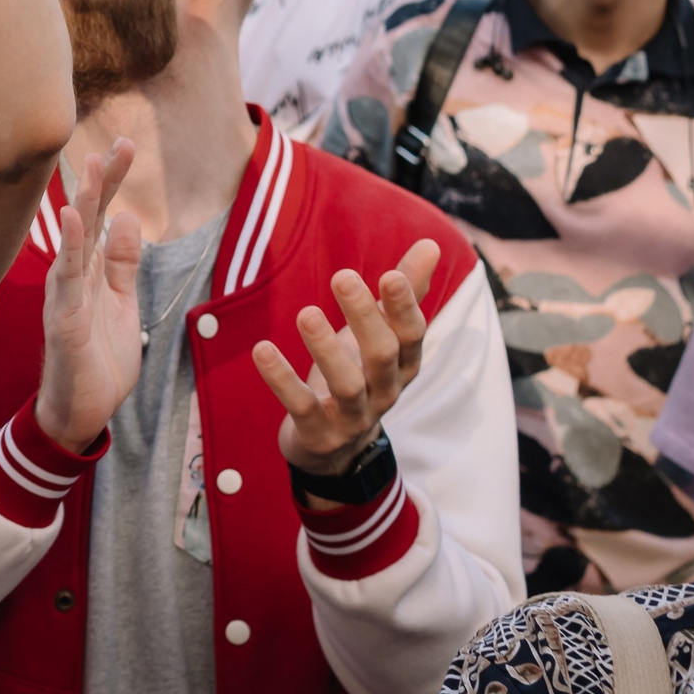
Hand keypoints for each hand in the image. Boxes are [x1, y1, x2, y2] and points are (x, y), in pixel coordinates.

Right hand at [33, 142, 143, 451]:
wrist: (82, 410)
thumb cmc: (100, 359)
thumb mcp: (122, 302)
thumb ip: (124, 263)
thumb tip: (130, 218)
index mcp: (90, 270)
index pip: (103, 216)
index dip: (113, 182)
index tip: (126, 145)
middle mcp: (74, 275)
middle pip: (88, 219)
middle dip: (102, 181)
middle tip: (117, 144)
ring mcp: (65, 295)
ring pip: (74, 241)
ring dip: (82, 203)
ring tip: (90, 168)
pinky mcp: (63, 319)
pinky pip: (67, 278)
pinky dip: (70, 247)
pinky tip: (69, 218)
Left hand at [252, 242, 438, 479]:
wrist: (336, 449)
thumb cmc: (360, 374)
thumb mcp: (382, 334)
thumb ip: (404, 292)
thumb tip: (430, 245)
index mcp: (403, 364)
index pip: (412, 334)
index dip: (404, 306)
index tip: (390, 274)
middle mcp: (384, 391)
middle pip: (382, 355)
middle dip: (364, 316)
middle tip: (343, 277)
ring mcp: (353, 416)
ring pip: (346, 384)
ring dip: (326, 348)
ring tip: (306, 313)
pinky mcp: (319, 433)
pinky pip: (301, 406)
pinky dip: (282, 380)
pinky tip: (262, 350)